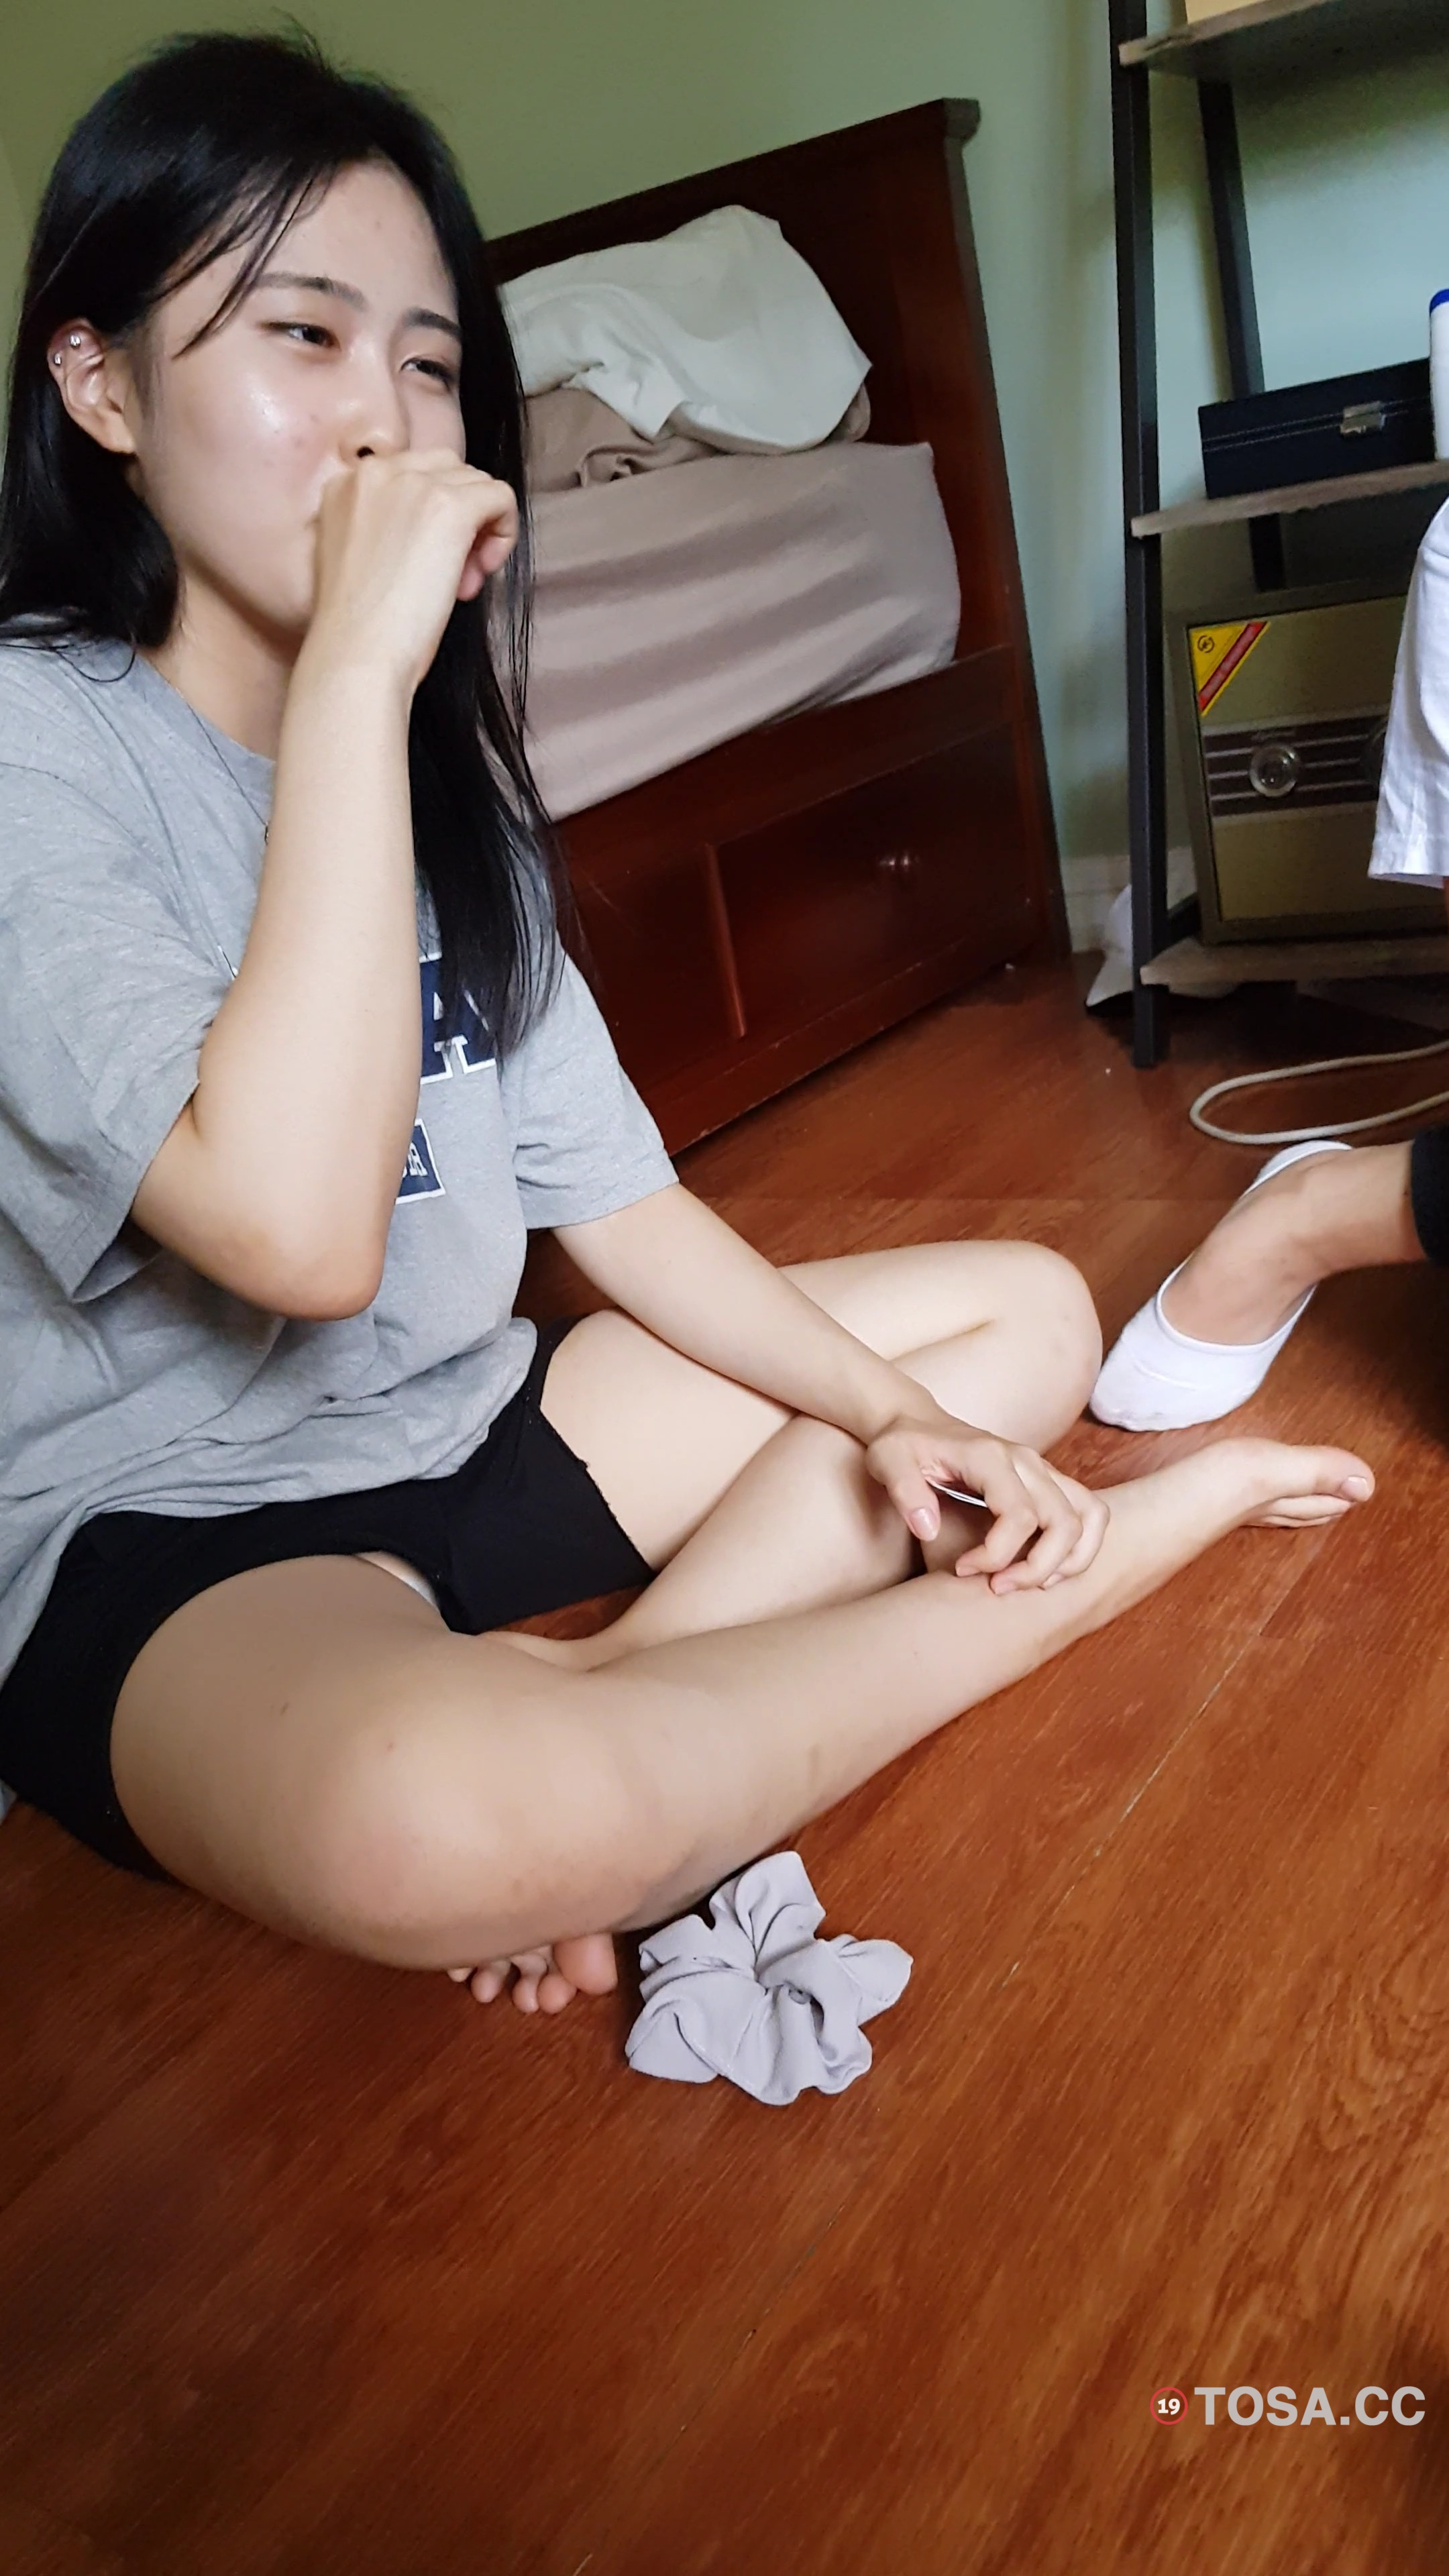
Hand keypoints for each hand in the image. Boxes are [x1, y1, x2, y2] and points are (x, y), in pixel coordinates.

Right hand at [305, 448, 518, 696]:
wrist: (357, 656)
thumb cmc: (357, 627)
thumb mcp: (357, 556)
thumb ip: (385, 526)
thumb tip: (433, 528)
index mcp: (346, 483)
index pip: (411, 476)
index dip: (429, 520)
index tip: (425, 566)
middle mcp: (376, 471)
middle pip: (446, 470)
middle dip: (459, 519)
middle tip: (452, 576)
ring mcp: (414, 484)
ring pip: (476, 482)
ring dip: (479, 531)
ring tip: (462, 583)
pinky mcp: (451, 507)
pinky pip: (501, 498)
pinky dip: (504, 533)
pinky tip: (482, 573)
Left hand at [863, 1409, 1109, 1592]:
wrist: (917, 1423)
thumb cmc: (903, 1447)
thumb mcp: (887, 1461)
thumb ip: (904, 1492)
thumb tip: (929, 1529)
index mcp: (990, 1457)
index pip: (1018, 1515)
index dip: (996, 1555)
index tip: (961, 1568)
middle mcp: (1026, 1461)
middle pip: (1064, 1522)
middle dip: (1037, 1568)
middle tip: (998, 1588)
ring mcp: (1043, 1469)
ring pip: (1090, 1516)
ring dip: (1069, 1561)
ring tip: (1030, 1584)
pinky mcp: (1049, 1481)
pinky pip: (1090, 1512)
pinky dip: (1080, 1547)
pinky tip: (1046, 1570)